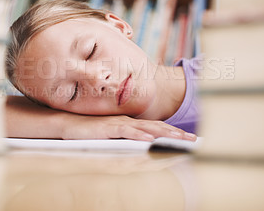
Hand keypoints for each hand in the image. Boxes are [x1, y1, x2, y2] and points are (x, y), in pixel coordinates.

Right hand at [60, 114, 196, 141]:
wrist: (70, 123)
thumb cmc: (91, 129)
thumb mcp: (113, 133)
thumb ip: (127, 136)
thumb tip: (144, 143)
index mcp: (131, 122)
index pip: (156, 127)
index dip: (173, 132)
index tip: (188, 137)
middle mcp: (129, 121)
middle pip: (157, 127)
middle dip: (176, 133)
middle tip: (193, 139)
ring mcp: (120, 124)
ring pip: (147, 128)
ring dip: (164, 133)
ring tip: (180, 138)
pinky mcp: (109, 128)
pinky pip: (127, 131)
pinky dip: (140, 135)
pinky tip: (150, 139)